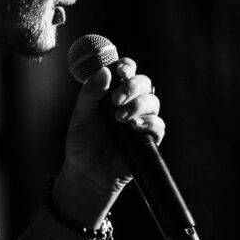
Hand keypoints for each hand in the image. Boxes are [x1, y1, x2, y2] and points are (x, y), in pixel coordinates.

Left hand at [60, 57, 164, 199]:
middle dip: (132, 86)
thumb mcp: (80, 115)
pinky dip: (150, 123)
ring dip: (138, 105)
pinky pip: (158, 125)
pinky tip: (135, 126)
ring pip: (152, 102)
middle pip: (144, 83)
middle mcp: (131, 102)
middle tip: (116, 99)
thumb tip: (104, 71)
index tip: (121, 70)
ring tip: (120, 118)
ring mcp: (141, 120)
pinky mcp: (148, 139)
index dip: (127, 66)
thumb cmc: (83, 141)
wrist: (86, 172)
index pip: (127, 71)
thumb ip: (90, 93)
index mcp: (115, 92)